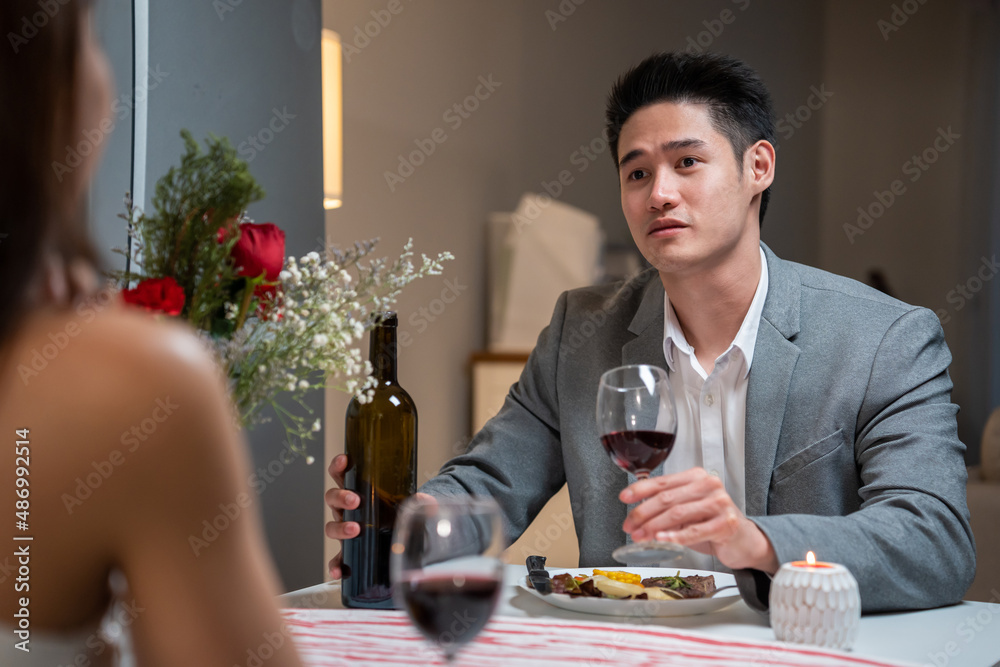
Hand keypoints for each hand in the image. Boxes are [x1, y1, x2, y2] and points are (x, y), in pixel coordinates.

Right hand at [324, 454, 435, 579]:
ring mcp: (346, 530)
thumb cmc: (397, 514)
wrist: (401, 534)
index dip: (339, 466)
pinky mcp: (350, 551)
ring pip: (331, 526)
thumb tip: (425, 500)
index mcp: (358, 492)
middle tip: (355, 500)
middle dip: (341, 497)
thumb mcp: (408, 504)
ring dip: (340, 528)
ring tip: (354, 530)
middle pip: (333, 499)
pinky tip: (339, 571)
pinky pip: (337, 558)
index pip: (342, 475)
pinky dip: (335, 564)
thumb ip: (418, 502)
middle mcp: (347, 510)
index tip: (345, 460)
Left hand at [619, 467, 777, 573]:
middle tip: (629, 525)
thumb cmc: (713, 524)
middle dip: (643, 513)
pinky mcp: (727, 523)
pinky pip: (695, 530)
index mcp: (697, 477)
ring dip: (654, 526)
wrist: (744, 541)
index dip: (640, 490)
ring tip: (640, 536)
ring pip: (678, 513)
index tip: (624, 498)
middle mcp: (709, 485)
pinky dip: (675, 536)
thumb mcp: (688, 510)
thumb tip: (637, 512)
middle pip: (667, 498)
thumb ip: (667, 506)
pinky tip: (662, 539)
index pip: (663, 481)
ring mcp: (720, 503)